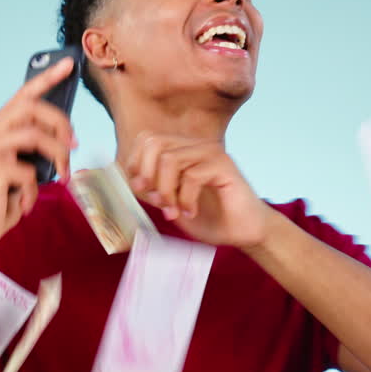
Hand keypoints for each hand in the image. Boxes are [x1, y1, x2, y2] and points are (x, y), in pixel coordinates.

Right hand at [0, 57, 76, 252]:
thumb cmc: (6, 195)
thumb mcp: (25, 164)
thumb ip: (37, 145)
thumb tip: (68, 134)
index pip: (24, 94)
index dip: (47, 77)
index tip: (69, 63)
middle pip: (32, 108)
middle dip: (60, 123)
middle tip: (74, 145)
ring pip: (35, 136)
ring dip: (58, 157)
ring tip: (62, 176)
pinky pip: (30, 172)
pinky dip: (35, 191)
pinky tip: (26, 203)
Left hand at [122, 133, 269, 248]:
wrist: (242, 232)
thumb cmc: (208, 218)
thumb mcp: (170, 203)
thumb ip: (151, 189)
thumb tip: (127, 179)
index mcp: (182, 150)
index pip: (146, 139)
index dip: (136, 163)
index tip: (141, 191)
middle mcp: (195, 145)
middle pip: (154, 143)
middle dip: (147, 175)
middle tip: (156, 201)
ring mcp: (210, 152)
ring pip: (169, 160)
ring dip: (166, 192)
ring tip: (174, 212)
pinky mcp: (224, 165)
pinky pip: (191, 176)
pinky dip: (185, 199)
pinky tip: (191, 212)